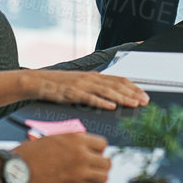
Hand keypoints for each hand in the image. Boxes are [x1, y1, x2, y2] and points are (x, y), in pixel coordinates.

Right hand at [11, 133, 110, 182]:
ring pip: (102, 177)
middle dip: (102, 164)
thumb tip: (85, 144)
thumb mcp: (54, 136)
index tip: (95, 153)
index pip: (103, 145)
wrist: (19, 169)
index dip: (99, 149)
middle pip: (106, 162)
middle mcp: (80, 156)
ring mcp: (78, 173)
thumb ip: (73, 139)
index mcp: (76, 139)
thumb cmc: (32, 153)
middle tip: (96, 165)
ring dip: (98, 176)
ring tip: (92, 175)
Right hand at [27, 70, 149, 110]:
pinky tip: (111, 107)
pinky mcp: (72, 93)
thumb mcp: (79, 84)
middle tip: (145, 101)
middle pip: (116, 84)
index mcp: (94, 76)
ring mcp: (81, 85)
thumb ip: (94, 86)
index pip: (118, 80)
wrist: (37, 82)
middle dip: (133, 93)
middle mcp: (90, 78)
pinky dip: (101, 102)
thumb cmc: (58, 86)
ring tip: (133, 104)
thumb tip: (109, 91)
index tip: (144, 95)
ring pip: (106, 91)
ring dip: (122, 98)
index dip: (133, 87)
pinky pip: (89, 98)